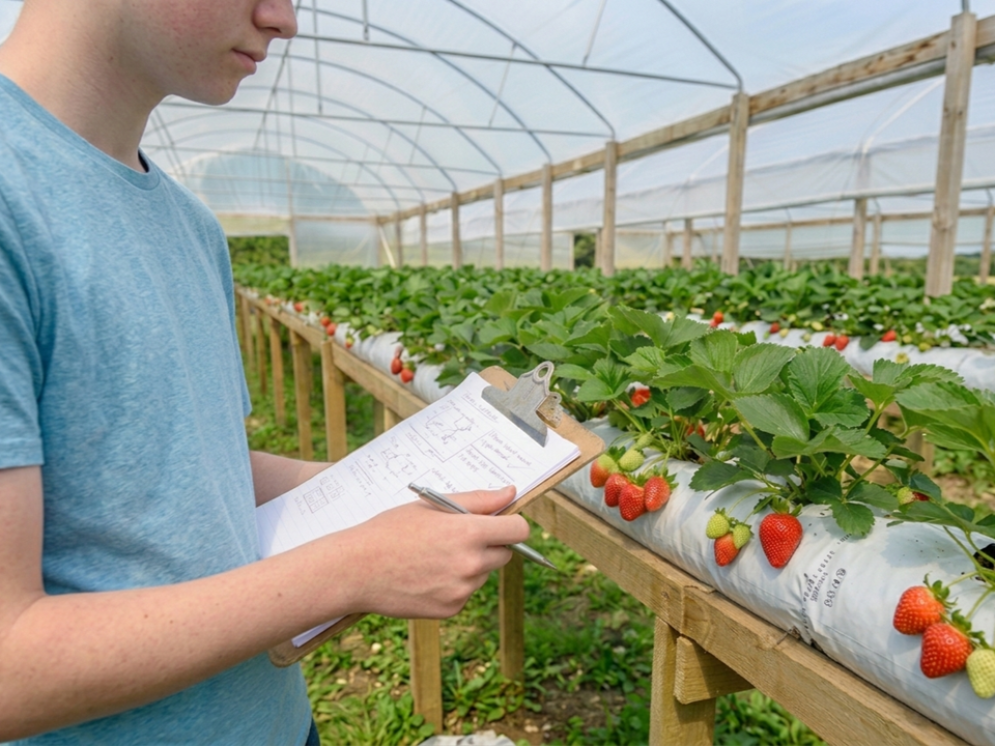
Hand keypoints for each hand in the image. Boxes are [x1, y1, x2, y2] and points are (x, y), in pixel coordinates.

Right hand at [336, 486, 529, 619]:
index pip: (518, 531)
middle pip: (505, 554)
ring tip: (433, 557)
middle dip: (490, 544)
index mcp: (469, 532)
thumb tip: (511, 493)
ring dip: (471, 565)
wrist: (355, 570)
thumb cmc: (390, 531)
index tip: (500, 523)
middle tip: (458, 538)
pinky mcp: (450, 609)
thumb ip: (478, 500)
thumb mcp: (433, 505)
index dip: (511, 524)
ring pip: (483, 574)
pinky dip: (454, 584)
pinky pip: (465, 593)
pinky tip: (426, 575)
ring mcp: (462, 590)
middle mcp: (471, 563)